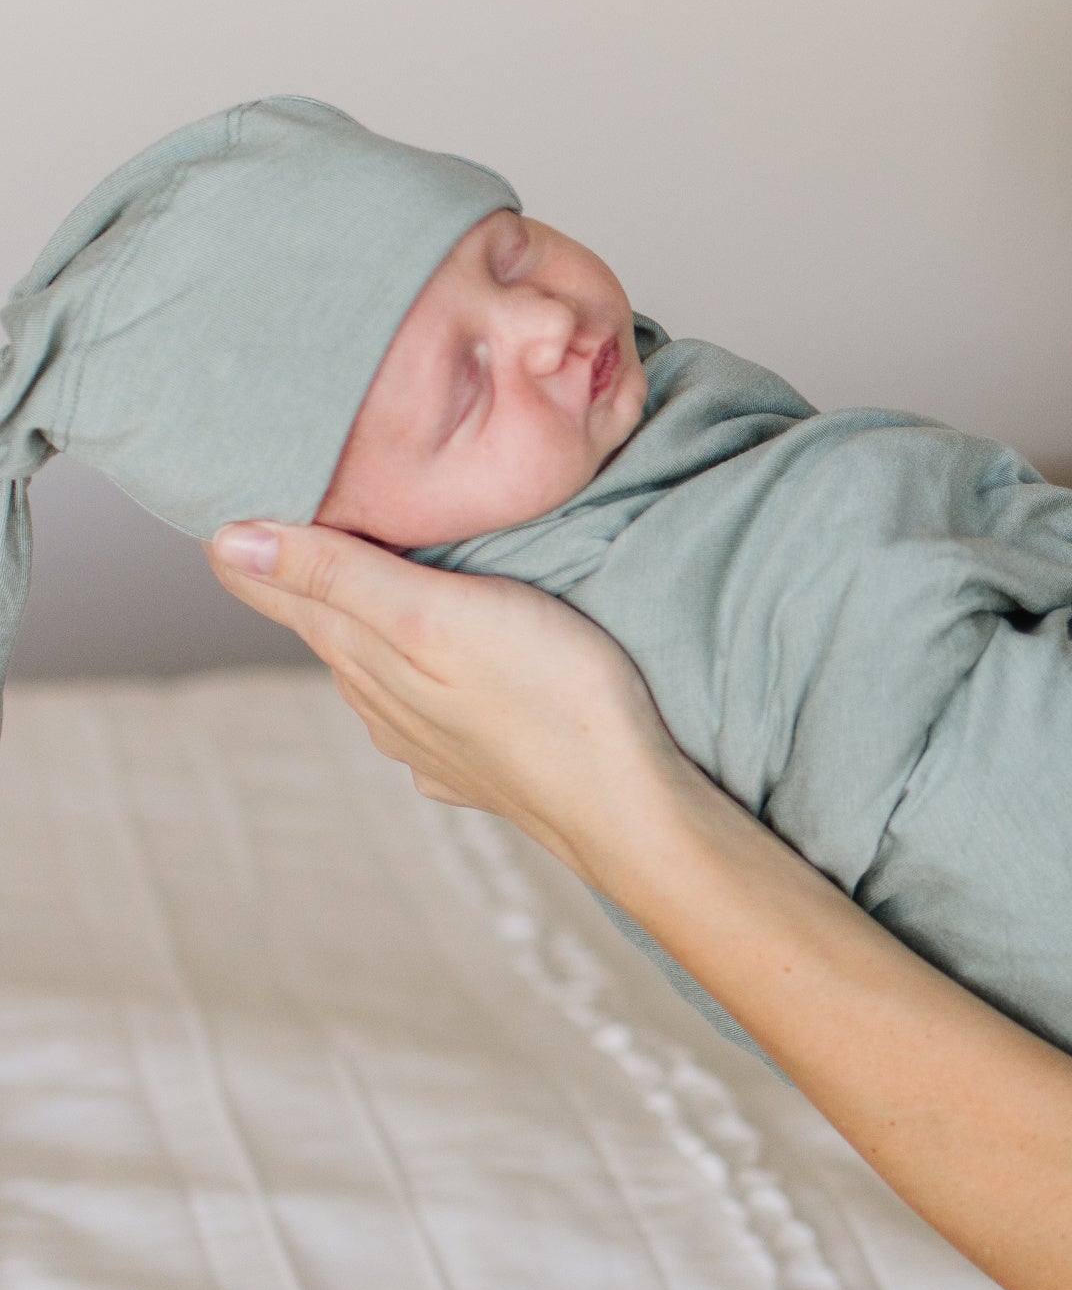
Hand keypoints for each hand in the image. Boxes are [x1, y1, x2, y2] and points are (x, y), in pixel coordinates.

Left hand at [208, 519, 690, 887]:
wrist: (629, 807)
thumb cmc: (549, 693)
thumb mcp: (437, 613)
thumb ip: (338, 575)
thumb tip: (225, 540)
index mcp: (357, 654)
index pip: (271, 584)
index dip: (253, 534)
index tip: (250, 483)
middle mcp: (376, 702)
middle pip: (322, 621)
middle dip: (313, 569)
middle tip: (320, 501)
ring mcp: (423, 743)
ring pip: (375, 668)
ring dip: (373, 623)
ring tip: (390, 573)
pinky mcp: (474, 770)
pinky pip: (426, 713)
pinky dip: (425, 678)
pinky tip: (452, 670)